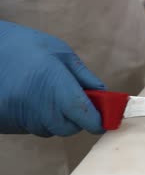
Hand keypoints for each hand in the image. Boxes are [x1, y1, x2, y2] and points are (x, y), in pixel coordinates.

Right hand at [0, 21, 105, 136]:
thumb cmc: (25, 46)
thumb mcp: (61, 52)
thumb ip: (85, 77)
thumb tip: (104, 97)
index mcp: (55, 85)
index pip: (85, 116)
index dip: (99, 121)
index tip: (105, 119)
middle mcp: (38, 106)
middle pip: (70, 128)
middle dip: (79, 118)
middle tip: (75, 100)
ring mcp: (21, 118)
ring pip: (52, 129)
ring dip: (59, 118)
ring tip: (47, 93)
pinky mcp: (8, 124)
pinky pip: (34, 128)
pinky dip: (41, 118)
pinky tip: (33, 98)